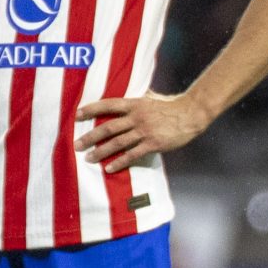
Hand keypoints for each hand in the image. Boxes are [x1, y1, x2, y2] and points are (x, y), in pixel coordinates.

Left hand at [76, 92, 213, 174]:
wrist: (191, 114)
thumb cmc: (171, 106)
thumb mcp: (151, 99)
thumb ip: (136, 102)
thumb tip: (124, 101)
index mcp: (135, 104)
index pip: (108, 105)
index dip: (91, 109)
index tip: (77, 115)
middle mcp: (137, 117)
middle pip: (108, 127)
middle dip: (90, 137)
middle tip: (76, 145)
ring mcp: (145, 131)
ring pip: (117, 143)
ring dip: (101, 151)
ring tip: (89, 158)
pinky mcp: (153, 143)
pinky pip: (132, 154)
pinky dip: (120, 162)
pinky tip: (109, 168)